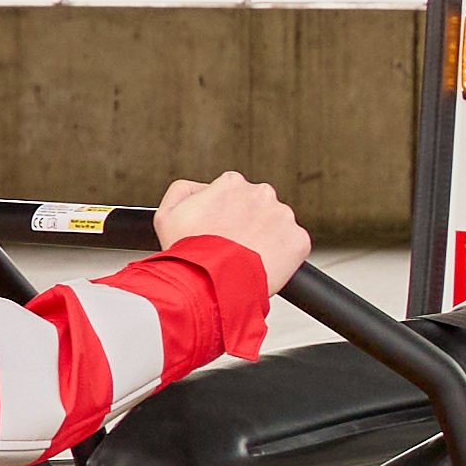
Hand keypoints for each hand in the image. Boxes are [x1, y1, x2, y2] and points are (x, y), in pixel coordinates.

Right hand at [156, 170, 314, 288]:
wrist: (210, 283)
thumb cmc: (188, 252)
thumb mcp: (167, 213)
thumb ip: (185, 190)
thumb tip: (202, 189)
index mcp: (232, 183)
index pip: (234, 194)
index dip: (226, 216)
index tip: (221, 232)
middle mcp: (262, 194)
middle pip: (258, 208)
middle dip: (249, 225)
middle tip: (234, 248)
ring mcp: (283, 217)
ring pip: (277, 226)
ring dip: (266, 240)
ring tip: (246, 260)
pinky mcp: (299, 240)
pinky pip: (293, 247)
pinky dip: (283, 257)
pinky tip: (263, 266)